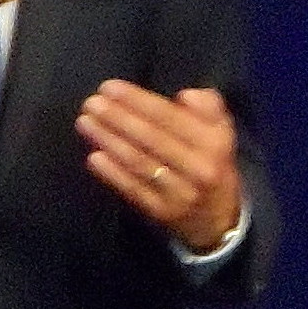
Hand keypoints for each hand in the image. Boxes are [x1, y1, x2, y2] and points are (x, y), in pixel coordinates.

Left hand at [76, 81, 242, 252]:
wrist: (218, 221)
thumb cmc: (212, 164)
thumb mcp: (222, 132)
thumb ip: (208, 107)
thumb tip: (185, 96)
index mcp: (214, 143)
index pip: (170, 117)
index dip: (138, 101)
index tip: (110, 88)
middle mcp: (198, 168)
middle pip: (150, 138)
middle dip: (117, 118)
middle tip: (91, 103)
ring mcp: (179, 193)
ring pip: (139, 162)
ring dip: (109, 141)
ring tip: (85, 123)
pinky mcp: (161, 212)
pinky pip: (133, 189)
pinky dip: (112, 173)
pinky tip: (94, 157)